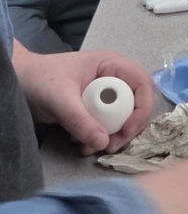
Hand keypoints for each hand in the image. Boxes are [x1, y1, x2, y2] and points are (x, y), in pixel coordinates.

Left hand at [12, 45, 154, 154]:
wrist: (19, 82)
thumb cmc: (40, 80)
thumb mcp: (60, 99)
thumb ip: (81, 120)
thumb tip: (104, 142)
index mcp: (112, 65)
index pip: (142, 84)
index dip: (142, 108)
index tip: (127, 130)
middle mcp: (114, 78)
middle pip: (136, 104)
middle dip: (126, 128)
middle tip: (110, 146)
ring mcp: (105, 93)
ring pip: (123, 118)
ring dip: (111, 137)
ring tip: (89, 148)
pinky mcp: (95, 107)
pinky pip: (107, 125)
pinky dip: (99, 138)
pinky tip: (81, 144)